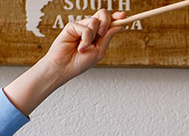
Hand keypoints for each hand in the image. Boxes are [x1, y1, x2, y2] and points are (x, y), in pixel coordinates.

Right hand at [4, 9, 125, 115]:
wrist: (64, 68)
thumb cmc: (80, 62)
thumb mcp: (99, 50)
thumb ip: (108, 37)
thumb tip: (120, 25)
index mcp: (98, 35)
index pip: (109, 22)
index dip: (116, 17)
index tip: (123, 15)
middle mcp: (90, 29)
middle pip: (103, 14)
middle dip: (107, 21)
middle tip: (102, 33)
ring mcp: (81, 26)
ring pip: (94, 21)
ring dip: (93, 36)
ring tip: (85, 47)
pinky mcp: (72, 26)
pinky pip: (85, 28)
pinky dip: (85, 39)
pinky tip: (79, 47)